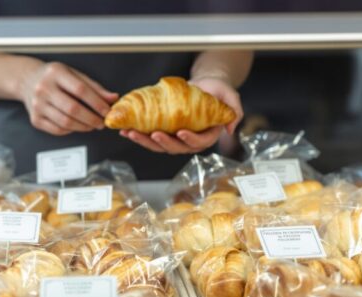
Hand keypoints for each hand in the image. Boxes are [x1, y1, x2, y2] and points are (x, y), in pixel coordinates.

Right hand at [20, 61, 117, 135]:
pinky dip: (71, 130)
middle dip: (91, 119)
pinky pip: (57, 129)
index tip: (107, 111)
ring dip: (83, 127)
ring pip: (65, 122)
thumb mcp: (74, 74)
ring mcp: (38, 105)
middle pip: (73, 109)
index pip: (81, 90)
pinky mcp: (35, 119)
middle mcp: (44, 88)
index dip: (97, 103)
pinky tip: (78, 126)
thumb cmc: (53, 77)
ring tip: (92, 125)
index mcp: (56, 73)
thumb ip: (94, 87)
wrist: (27, 80)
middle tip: (101, 122)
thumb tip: (112, 98)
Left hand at [120, 76, 243, 153]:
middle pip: (176, 147)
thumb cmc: (217, 90)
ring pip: (159, 145)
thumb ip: (234, 111)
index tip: (181, 132)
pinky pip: (150, 138)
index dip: (190, 139)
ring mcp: (175, 137)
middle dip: (163, 142)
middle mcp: (190, 140)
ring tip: (132, 133)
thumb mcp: (230, 96)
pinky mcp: (163, 132)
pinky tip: (127, 130)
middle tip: (153, 134)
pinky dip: (138, 135)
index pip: (199, 142)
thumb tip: (230, 129)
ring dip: (145, 141)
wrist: (204, 85)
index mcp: (207, 135)